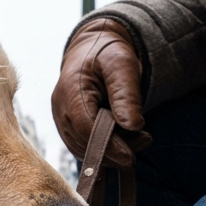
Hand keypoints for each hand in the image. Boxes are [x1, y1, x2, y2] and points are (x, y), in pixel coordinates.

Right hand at [51, 18, 149, 167]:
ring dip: (110, 153)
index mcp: (71, 89)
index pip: (84, 126)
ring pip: (82, 149)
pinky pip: (83, 147)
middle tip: (144, 141)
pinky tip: (125, 141)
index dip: (107, 145)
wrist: (92, 49)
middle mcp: (61, 108)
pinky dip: (104, 150)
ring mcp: (62, 119)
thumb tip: (132, 126)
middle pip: (83, 142)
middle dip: (113, 151)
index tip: (130, 157)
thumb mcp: (122, 66)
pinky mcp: (68, 127)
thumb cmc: (108, 54)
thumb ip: (126, 94)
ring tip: (139, 140)